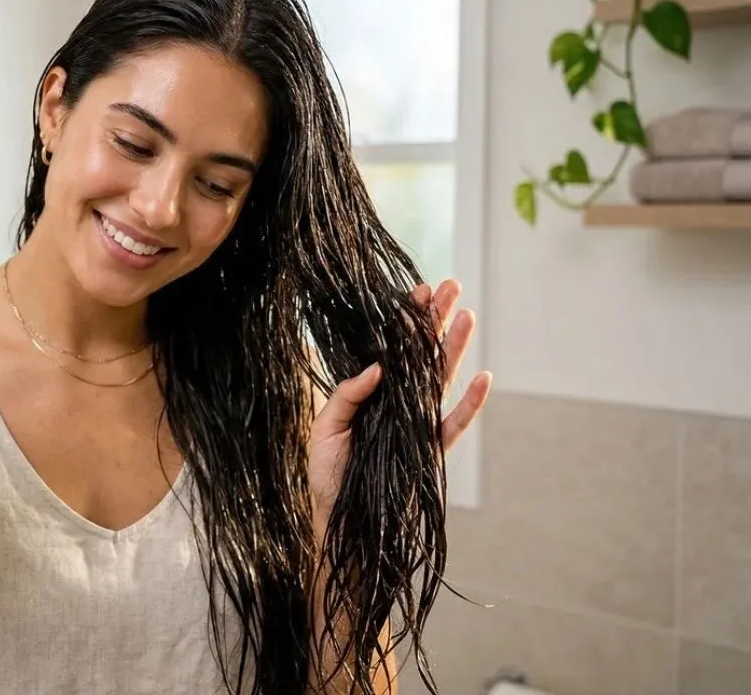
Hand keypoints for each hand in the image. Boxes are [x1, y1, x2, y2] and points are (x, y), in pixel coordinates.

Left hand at [306, 278, 491, 523]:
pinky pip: (454, 425)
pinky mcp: (431, 452)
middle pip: (422, 356)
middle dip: (436, 321)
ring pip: (441, 381)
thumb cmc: (326, 477)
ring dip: (455, 349)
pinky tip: (485, 378)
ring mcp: (417, 426)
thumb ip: (347, 397)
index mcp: (371, 395)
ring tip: (468, 315)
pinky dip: (471, 404)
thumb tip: (378, 367)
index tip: (419, 290)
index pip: (393, 351)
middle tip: (451, 286)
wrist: (341, 523)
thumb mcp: (324, 430)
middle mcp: (398, 405)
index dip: (406, 322)